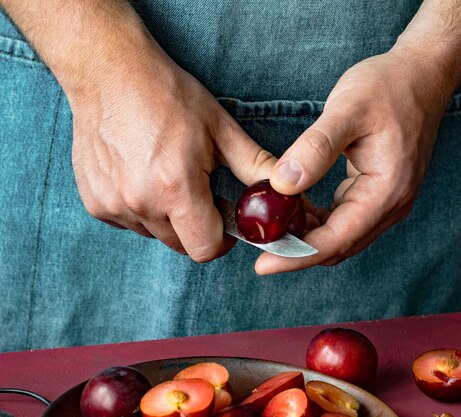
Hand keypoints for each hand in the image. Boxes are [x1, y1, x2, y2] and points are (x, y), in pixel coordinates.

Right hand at [69, 42, 274, 261]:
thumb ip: (256, 166)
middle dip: (198, 228)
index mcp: (176, 188)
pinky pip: (130, 223)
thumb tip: (287, 189)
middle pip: (182, 245)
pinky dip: (143, 210)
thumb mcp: (221, 129)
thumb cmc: (168, 96)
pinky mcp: (94, 203)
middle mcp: (140, 203)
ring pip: (155, 235)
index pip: (205, 249)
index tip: (227, 219)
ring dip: (169, 219)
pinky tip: (144, 176)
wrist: (109, 73)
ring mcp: (112, 205)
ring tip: (170, 177)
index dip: (223, 240)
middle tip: (201, 192)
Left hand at [255, 49, 453, 273]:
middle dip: (297, 250)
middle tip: (258, 242)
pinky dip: (320, 221)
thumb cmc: (388, 87)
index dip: (296, 255)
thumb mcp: (347, 109)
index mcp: (387, 191)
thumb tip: (281, 184)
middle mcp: (392, 205)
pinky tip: (297, 207)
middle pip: (339, 246)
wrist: (422, 75)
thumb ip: (315, 149)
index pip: (336, 240)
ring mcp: (389, 202)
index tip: (262, 264)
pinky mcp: (380, 193)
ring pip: (342, 237)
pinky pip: (346, 220)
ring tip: (271, 225)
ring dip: (308, 236)